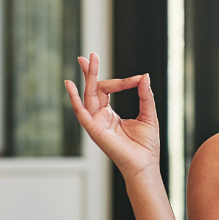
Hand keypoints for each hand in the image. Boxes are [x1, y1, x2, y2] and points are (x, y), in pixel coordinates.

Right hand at [65, 53, 159, 179]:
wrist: (145, 165)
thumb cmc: (146, 146)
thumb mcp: (148, 115)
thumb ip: (145, 95)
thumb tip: (144, 76)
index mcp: (109, 115)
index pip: (108, 90)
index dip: (122, 81)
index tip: (137, 79)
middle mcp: (99, 117)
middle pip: (93, 90)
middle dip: (91, 72)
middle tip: (91, 55)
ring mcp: (95, 123)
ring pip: (88, 95)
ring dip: (88, 78)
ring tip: (87, 60)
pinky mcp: (94, 130)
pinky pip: (81, 112)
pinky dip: (74, 99)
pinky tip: (70, 85)